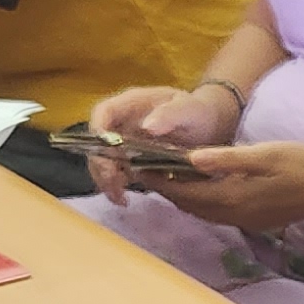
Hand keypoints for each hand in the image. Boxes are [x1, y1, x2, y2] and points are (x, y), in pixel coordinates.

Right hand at [81, 83, 243, 202]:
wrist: (207, 125)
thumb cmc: (197, 111)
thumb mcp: (189, 109)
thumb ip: (170, 115)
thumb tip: (147, 127)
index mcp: (131, 103)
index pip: (104, 113)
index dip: (98, 133)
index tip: (104, 155)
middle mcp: (121, 122)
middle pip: (97, 142)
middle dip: (101, 165)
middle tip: (114, 186)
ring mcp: (122, 141)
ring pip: (102, 160)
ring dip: (106, 180)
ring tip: (120, 198)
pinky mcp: (128, 159)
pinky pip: (115, 172)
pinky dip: (115, 186)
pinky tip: (124, 199)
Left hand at [129, 138, 303, 228]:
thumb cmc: (303, 166)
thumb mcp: (265, 154)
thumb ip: (227, 158)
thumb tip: (191, 157)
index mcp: (231, 197)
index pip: (184, 191)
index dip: (159, 179)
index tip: (137, 165)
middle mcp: (231, 214)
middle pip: (187, 204)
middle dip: (165, 188)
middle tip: (144, 169)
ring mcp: (241, 219)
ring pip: (200, 211)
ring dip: (181, 196)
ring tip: (165, 176)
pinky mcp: (251, 219)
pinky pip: (214, 212)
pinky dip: (199, 200)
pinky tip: (198, 187)